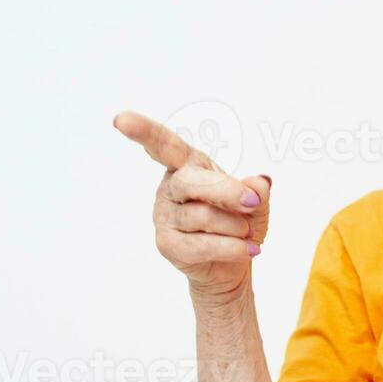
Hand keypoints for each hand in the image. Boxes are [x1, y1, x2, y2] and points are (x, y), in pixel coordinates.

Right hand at [113, 111, 270, 301]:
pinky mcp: (167, 244)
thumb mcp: (256, 201)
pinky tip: (248, 248)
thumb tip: (261, 184)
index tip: (121, 120)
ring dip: (236, 226)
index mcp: (188, 164)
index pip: (163, 144)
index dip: (143, 131)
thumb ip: (257, 190)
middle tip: (253, 203)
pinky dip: (231, 248)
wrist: (233, 262)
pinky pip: (201, 245)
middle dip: (227, 192)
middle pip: (190, 182)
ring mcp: (164, 215)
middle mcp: (171, 187)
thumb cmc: (239, 220)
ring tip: (246, 232)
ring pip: (203, 216)